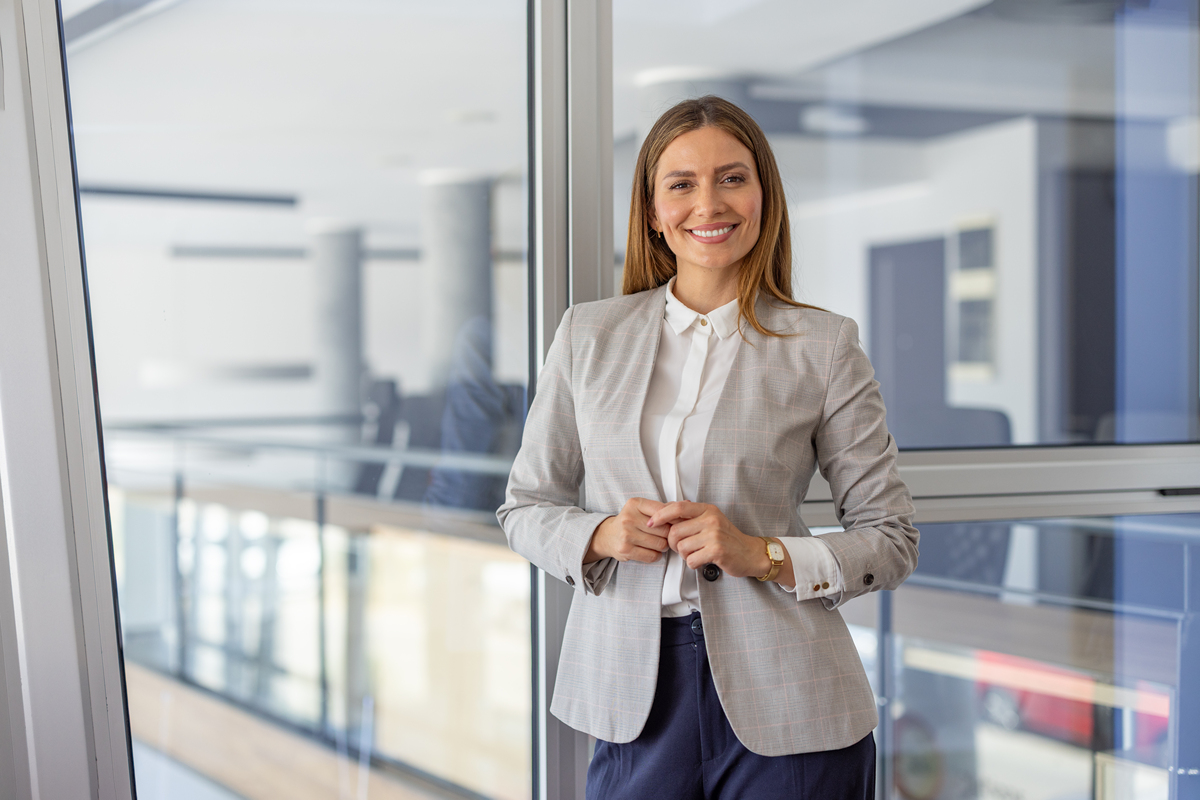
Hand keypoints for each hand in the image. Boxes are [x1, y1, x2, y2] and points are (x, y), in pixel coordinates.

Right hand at [586, 498, 669, 563]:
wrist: (608, 536)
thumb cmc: (630, 521)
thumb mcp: (643, 509)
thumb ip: (662, 507)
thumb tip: (686, 504)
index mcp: (635, 504)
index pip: (663, 511)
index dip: (673, 520)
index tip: (675, 524)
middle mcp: (629, 518)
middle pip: (664, 530)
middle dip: (668, 535)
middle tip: (664, 536)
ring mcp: (626, 534)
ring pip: (660, 544)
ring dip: (663, 546)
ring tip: (657, 543)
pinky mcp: (625, 550)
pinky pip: (652, 556)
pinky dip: (656, 555)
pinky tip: (651, 551)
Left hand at [648, 502, 771, 578]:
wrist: (750, 553)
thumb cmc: (727, 538)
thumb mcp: (711, 520)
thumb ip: (690, 515)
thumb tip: (666, 508)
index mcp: (707, 509)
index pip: (677, 507)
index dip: (660, 515)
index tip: (651, 523)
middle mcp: (710, 519)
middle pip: (675, 532)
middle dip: (673, 544)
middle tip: (683, 548)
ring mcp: (714, 535)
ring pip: (681, 547)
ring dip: (685, 556)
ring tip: (696, 554)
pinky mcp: (717, 551)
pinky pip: (691, 560)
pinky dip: (693, 564)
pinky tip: (702, 561)